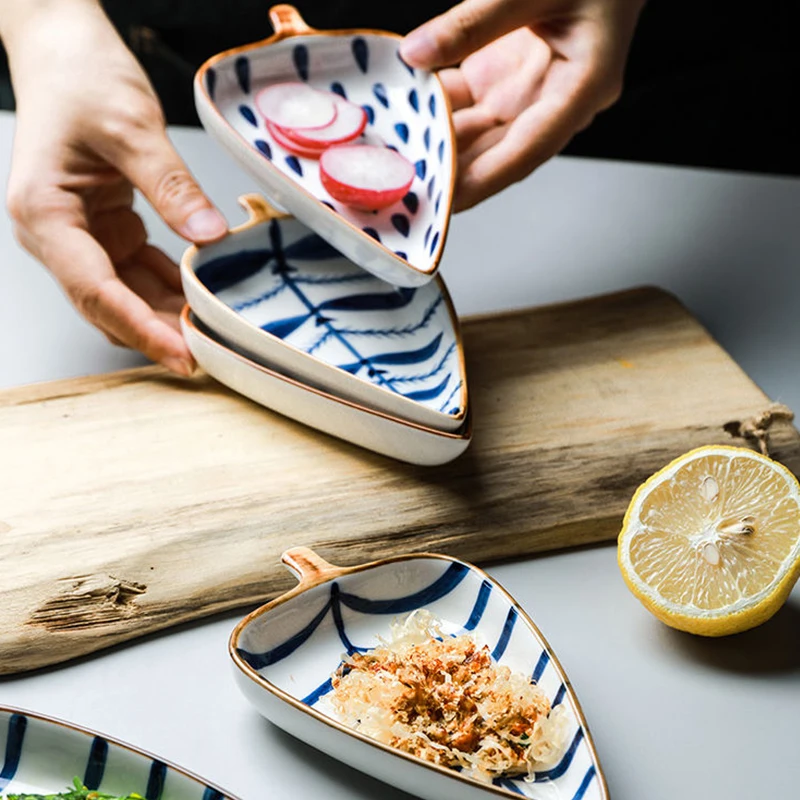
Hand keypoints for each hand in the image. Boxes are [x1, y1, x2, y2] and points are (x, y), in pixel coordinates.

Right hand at [1, 0, 226, 374]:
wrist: (66, 55)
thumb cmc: (82, 80)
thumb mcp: (132, 127)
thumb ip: (170, 185)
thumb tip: (209, 236)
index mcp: (45, 213)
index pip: (94, 289)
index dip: (140, 328)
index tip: (182, 354)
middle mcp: (56, 234)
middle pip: (108, 303)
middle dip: (157, 333)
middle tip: (208, 356)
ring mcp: (82, 236)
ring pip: (126, 296)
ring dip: (166, 316)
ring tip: (213, 335)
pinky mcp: (106, 231)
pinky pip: (139, 274)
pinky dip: (171, 289)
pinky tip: (204, 299)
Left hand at [400, 0, 644, 210]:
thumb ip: (475, 21)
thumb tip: (416, 54)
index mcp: (584, 84)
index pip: (529, 148)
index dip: (486, 179)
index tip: (449, 202)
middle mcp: (557, 96)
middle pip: (499, 149)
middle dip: (453, 171)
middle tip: (409, 188)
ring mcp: (529, 86)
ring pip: (477, 131)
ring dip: (437, 141)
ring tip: (397, 157)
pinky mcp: (506, 71)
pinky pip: (465, 101)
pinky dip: (433, 107)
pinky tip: (402, 113)